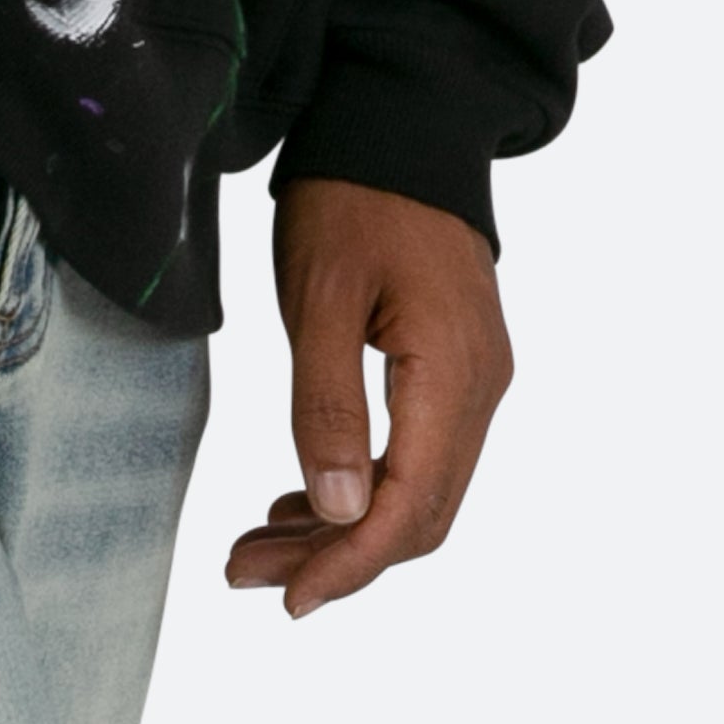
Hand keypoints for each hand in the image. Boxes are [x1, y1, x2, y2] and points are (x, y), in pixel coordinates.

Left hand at [226, 178, 513, 622]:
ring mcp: (473, 383)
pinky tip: (298, 504)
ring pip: (416, 494)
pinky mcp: (453, 374)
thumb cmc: (355, 197)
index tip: (290, 600)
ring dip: (339, 533)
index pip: (410, 507)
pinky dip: (356, 493)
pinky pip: (416, 459)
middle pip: (418, 515)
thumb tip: (338, 512)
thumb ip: (327, 408)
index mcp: (453, 374)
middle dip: (335, 559)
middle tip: (244, 573)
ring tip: (254, 549)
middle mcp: (479, 390)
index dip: (351, 566)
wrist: (402, 123)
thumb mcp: (321, 299)